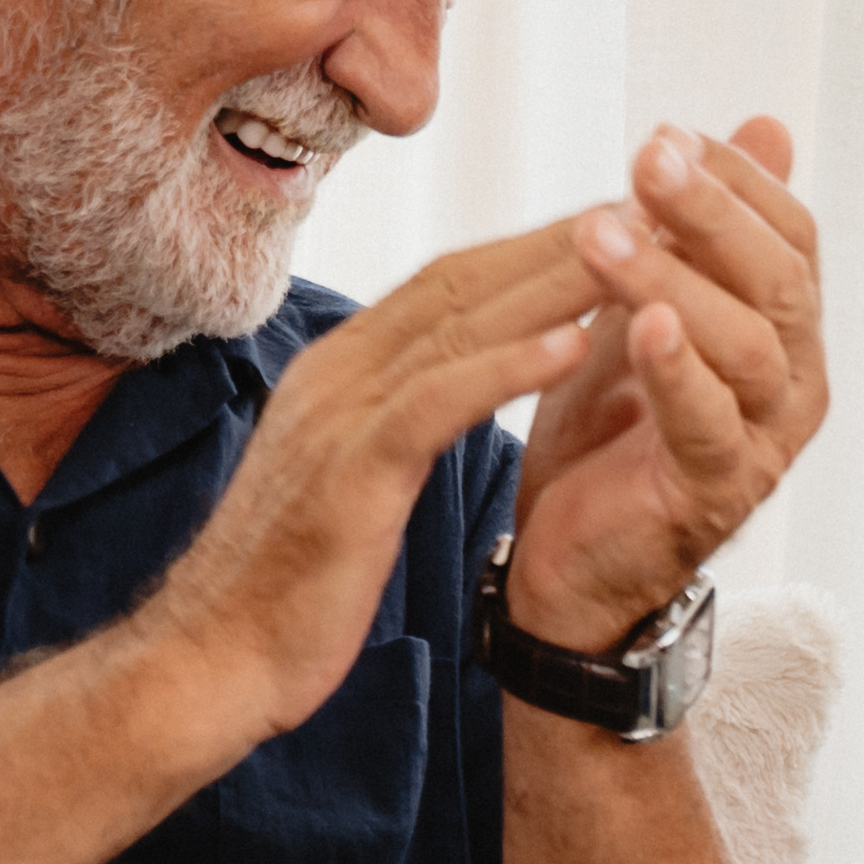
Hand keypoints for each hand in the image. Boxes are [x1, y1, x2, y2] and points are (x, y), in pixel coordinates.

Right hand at [140, 227, 615, 747]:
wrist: (209, 661)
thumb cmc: (290, 580)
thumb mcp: (351, 475)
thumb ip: (396, 418)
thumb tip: (454, 385)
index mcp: (340, 370)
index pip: (451, 280)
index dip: (537, 245)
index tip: (619, 219)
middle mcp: (337, 373)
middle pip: (465, 280)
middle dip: (561, 239)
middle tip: (653, 202)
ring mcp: (337, 417)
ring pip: (459, 325)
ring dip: (555, 281)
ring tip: (640, 244)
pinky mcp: (348, 474)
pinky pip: (437, 403)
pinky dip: (507, 367)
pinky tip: (576, 344)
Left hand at [499, 122, 825, 652]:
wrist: (570, 554)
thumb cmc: (614, 427)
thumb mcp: (651, 306)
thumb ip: (703, 230)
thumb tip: (768, 125)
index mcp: (787, 330)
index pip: (790, 234)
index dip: (736, 180)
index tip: (666, 134)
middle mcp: (796, 380)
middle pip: (779, 278)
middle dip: (712, 211)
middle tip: (647, 159)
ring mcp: (765, 439)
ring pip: (747, 344)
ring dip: (676, 279)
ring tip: (605, 233)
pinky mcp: (717, 492)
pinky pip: (710, 424)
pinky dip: (679, 372)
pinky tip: (641, 327)